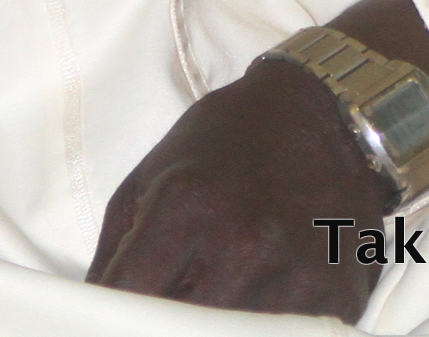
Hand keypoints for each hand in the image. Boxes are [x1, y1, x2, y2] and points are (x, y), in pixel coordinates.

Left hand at [90, 0, 428, 318]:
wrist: (330, 114)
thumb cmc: (230, 142)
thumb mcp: (151, 178)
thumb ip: (114, 258)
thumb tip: (91, 319)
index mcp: (186, 211)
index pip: (126, 305)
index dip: (111, 321)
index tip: (114, 321)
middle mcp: (243, 247)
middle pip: (178, 335)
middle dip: (163, 329)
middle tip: (165, 313)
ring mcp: (295, 276)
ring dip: (218, 331)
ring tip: (215, 302)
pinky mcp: (338, 295)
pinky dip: (269, 331)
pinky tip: (262, 306)